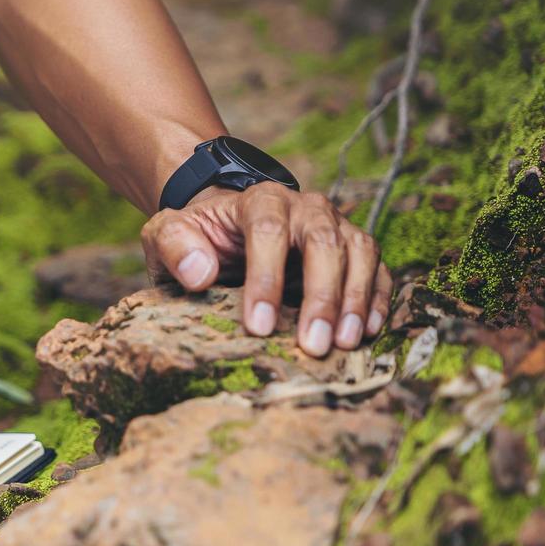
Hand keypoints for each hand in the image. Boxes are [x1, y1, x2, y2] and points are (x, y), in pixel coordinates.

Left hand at [140, 182, 392, 355]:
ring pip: (358, 252)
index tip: (258, 326)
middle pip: (323, 242)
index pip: (268, 231)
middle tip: (313, 345)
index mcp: (257, 200)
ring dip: (355, 300)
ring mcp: (334, 226)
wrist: (223, 227)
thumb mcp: (166, 235)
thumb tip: (199, 273)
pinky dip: (377, 298)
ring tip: (345, 344)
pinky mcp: (352, 249)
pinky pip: (377, 268)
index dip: (266, 279)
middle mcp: (304, 208)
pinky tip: (368, 331)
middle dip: (321, 296)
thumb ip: (173, 245)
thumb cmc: (196, 238)